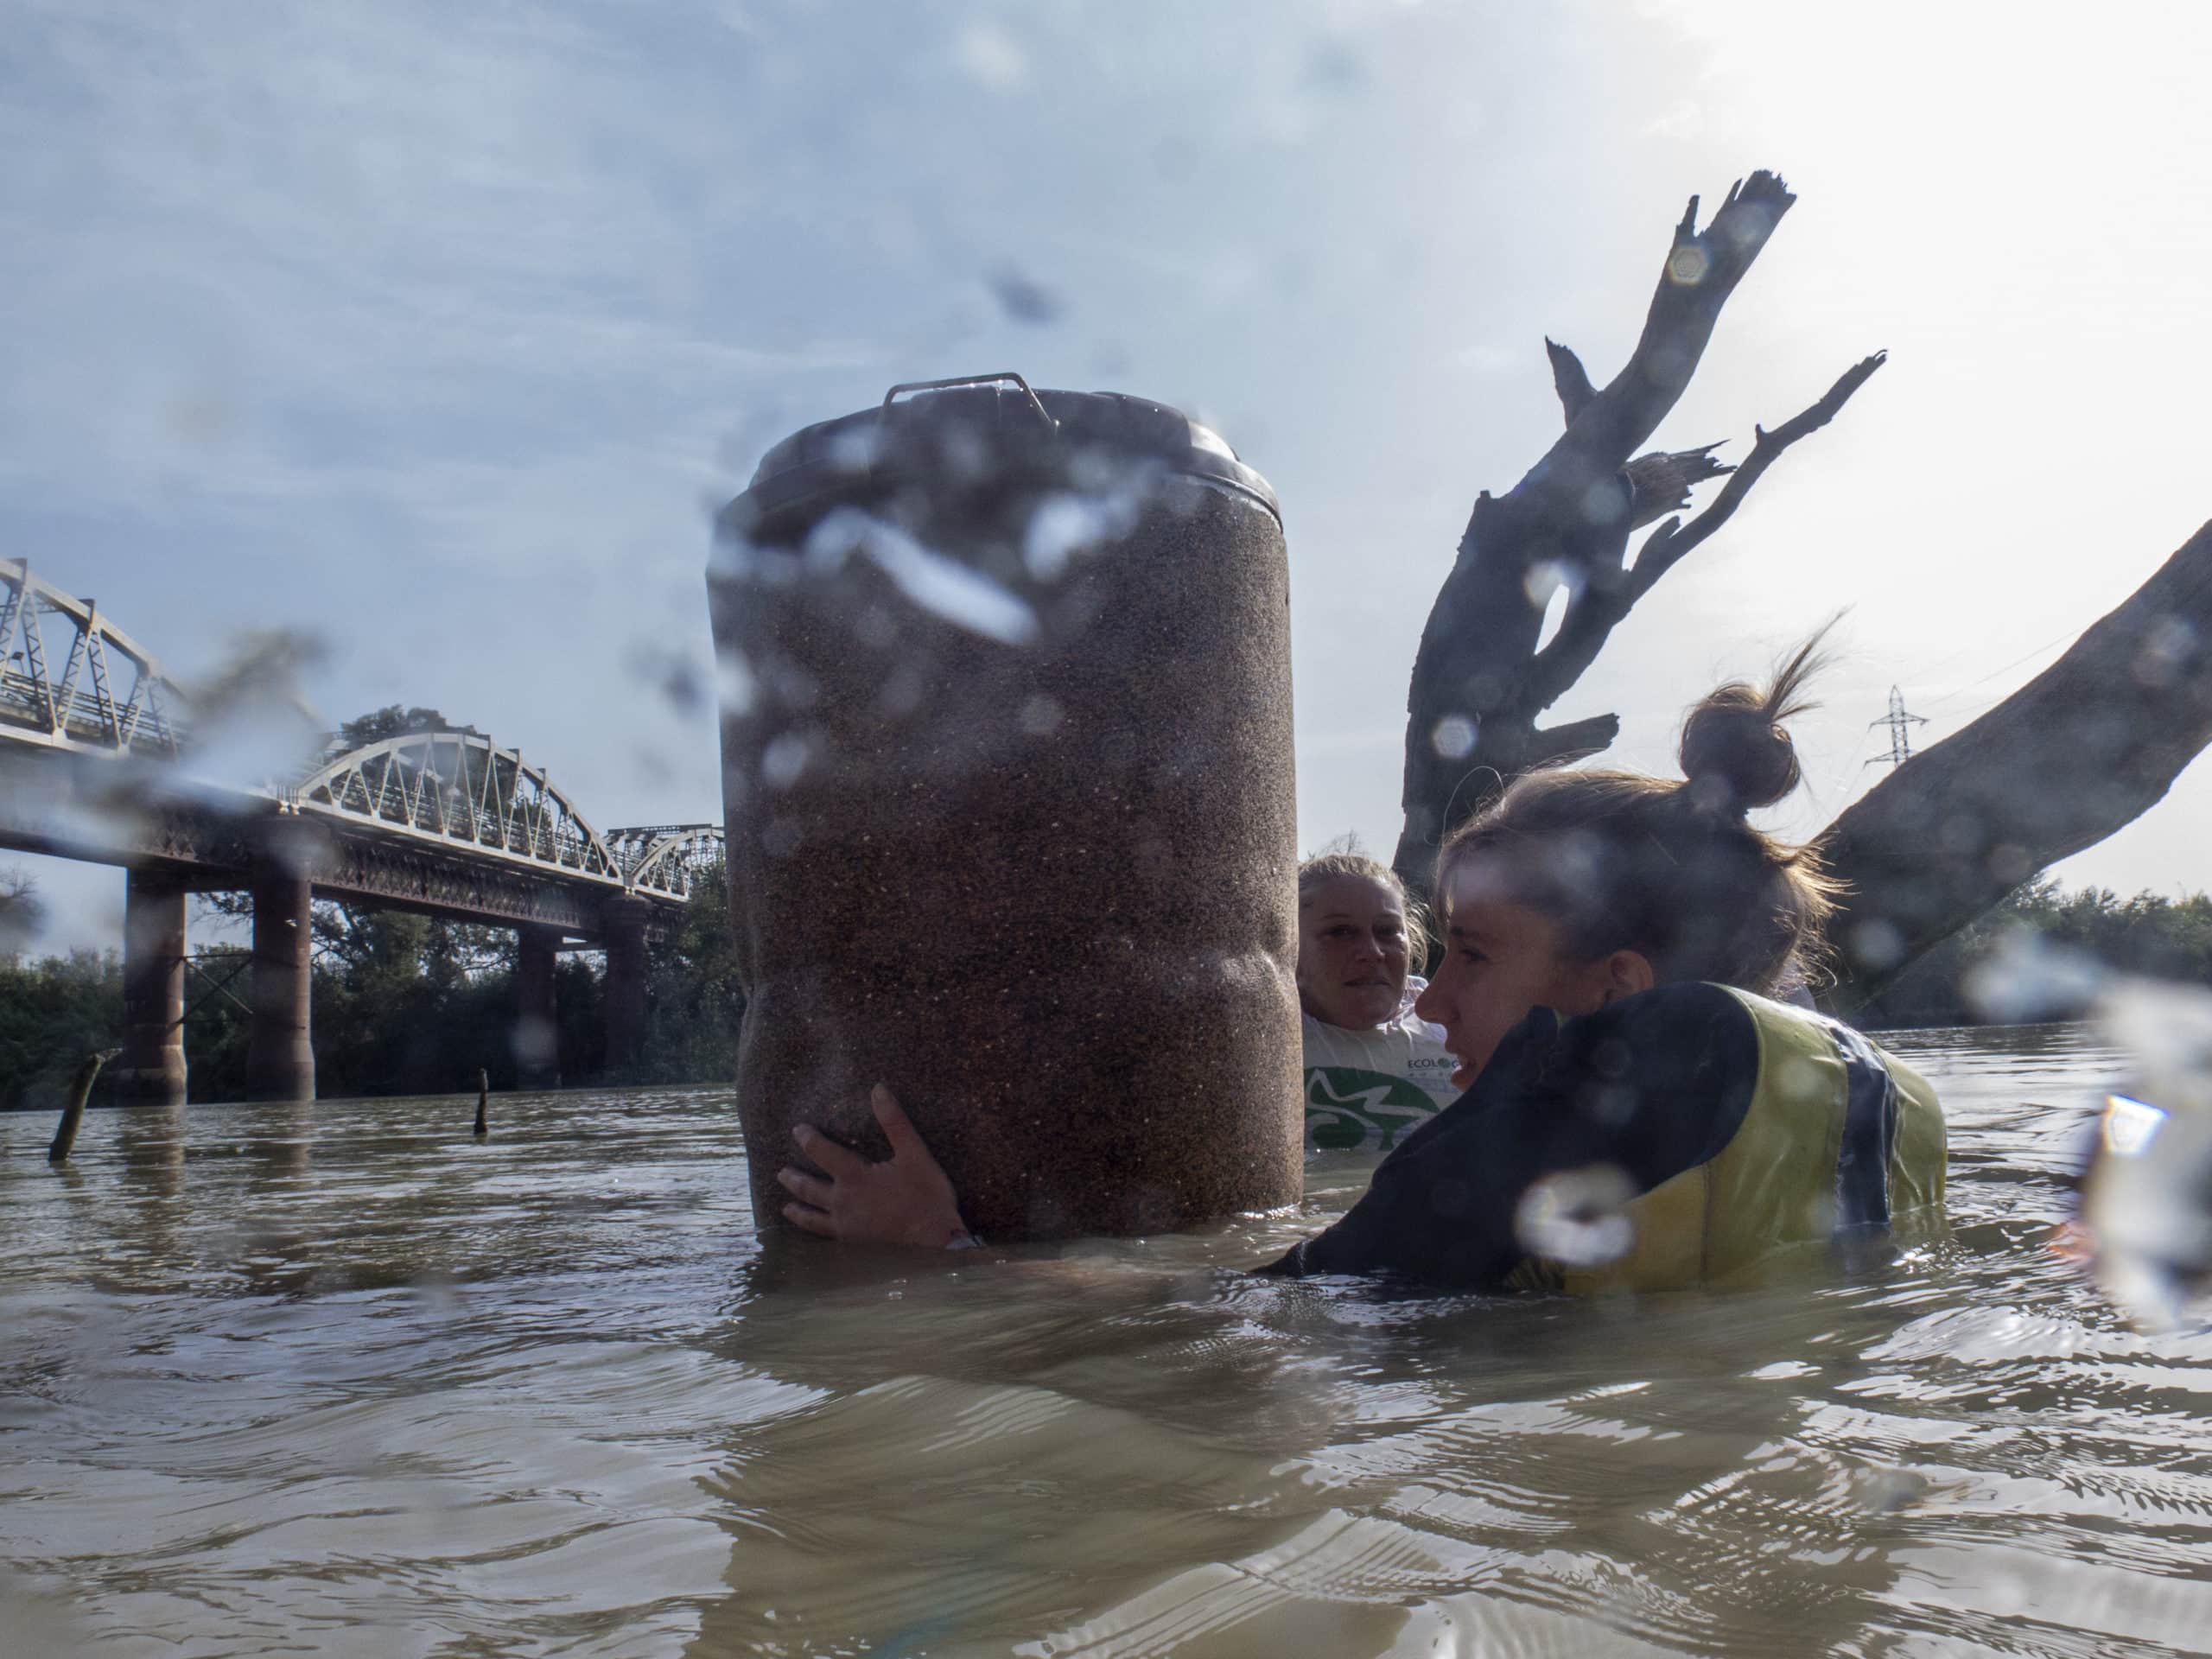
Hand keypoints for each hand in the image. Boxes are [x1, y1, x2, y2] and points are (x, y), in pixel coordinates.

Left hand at [777, 1085, 972, 1248]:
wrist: (934, 1241)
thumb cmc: (927, 1196)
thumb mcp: (915, 1154)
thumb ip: (894, 1122)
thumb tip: (878, 1089)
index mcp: (855, 1177)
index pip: (822, 1152)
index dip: (808, 1138)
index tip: (798, 1130)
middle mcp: (843, 1202)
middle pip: (809, 1188)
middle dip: (793, 1178)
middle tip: (781, 1172)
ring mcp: (846, 1227)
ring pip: (812, 1218)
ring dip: (797, 1210)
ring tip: (785, 1207)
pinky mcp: (853, 1245)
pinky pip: (826, 1238)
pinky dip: (813, 1235)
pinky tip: (812, 1237)